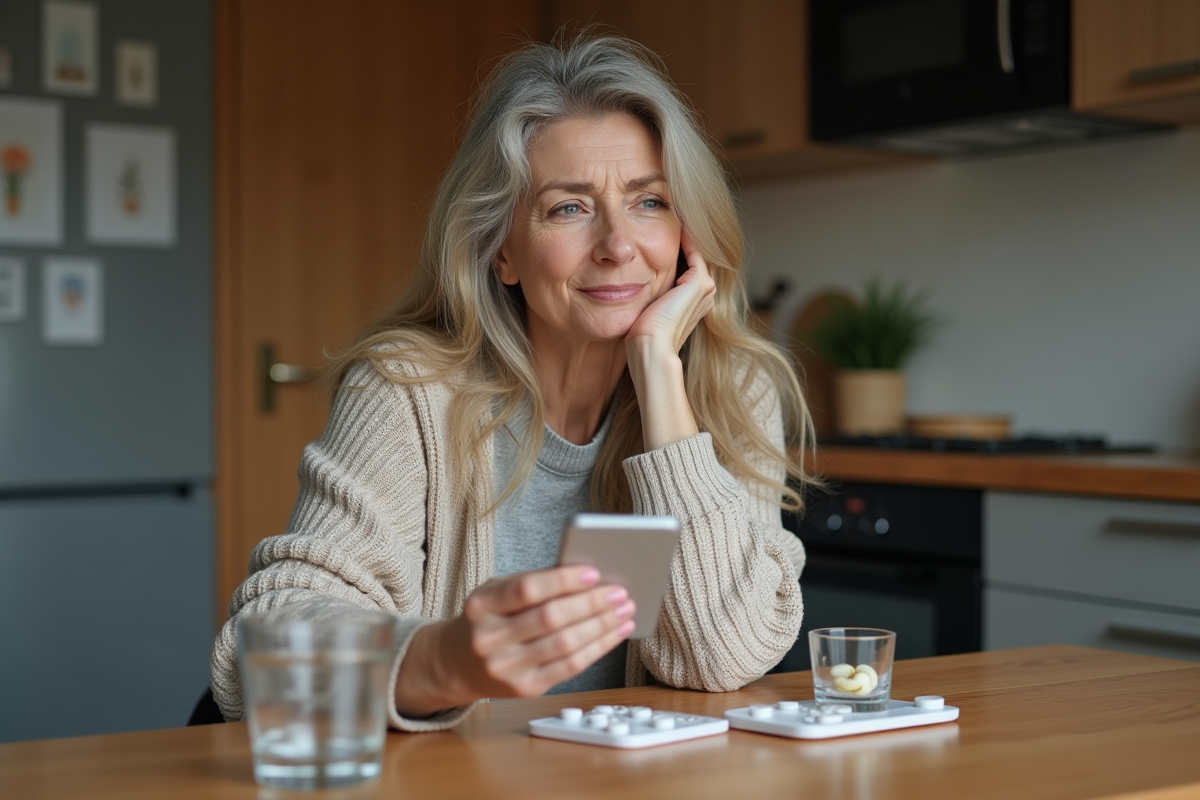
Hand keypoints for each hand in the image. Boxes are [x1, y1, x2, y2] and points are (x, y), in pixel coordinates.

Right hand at [394, 566, 635, 716]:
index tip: (593, 572)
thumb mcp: (495, 594)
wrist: (456, 664)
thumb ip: (533, 584)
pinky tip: (614, 633)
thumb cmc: (487, 619)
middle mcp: (490, 639)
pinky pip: (570, 667)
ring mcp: (507, 668)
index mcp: (481, 606)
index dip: (563, 581)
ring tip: (624, 611)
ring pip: (565, 645)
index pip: (527, 590)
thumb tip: (587, 576)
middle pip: (551, 619)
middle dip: (592, 604)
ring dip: (602, 626)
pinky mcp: (525, 689)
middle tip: (619, 592)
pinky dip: (597, 648)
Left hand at [624, 228, 713, 450]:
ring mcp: (705, 289)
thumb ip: (642, 296)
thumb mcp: (641, 310)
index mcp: (693, 303)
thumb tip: (620, 285)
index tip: (651, 234)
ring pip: (696, 251)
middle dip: (679, 238)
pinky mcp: (699, 283)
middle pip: (694, 257)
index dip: (671, 250)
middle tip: (663, 216)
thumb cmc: (639, 338)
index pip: (686, 268)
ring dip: (682, 232)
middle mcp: (704, 295)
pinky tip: (668, 220)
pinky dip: (684, 234)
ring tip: (667, 214)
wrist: (649, 349)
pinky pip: (693, 249)